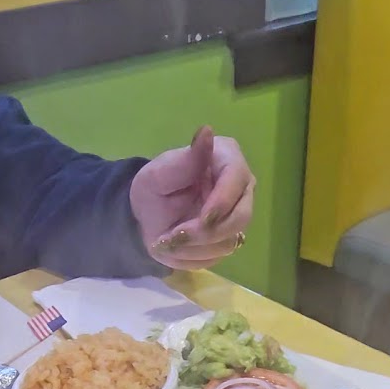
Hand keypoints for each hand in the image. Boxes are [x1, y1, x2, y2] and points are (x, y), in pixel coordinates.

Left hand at [129, 126, 254, 269]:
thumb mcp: (160, 171)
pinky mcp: (228, 238)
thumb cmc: (155, 187)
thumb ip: (186, 159)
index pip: (236, 181)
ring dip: (195, 247)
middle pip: (241, 217)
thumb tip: (207, 132)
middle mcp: (241, 187)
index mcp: (227, 159)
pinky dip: (193, 256)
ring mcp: (237, 214)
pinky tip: (176, 247)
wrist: (148, 214)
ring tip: (168, 240)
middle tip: (175, 236)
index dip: (221, 204)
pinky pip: (218, 256)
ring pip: (229, 241)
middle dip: (207, 232)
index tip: (201, 219)